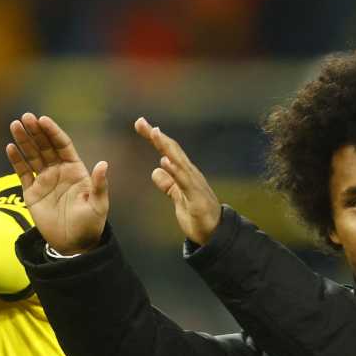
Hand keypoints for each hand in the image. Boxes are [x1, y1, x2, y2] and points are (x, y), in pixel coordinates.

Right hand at [7, 113, 108, 253]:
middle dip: (36, 132)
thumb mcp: (98, 205)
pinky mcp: (32, 193)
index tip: (43, 120)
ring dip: (23, 141)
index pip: (62, 145)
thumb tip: (103, 164)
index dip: (53, 132)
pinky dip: (16, 161)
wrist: (73, 245)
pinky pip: (23, 173)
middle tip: (26, 117)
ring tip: (15, 126)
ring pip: (32, 156)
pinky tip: (10, 147)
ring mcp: (44, 181)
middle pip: (45, 146)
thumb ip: (99, 185)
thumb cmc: (90, 224)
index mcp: (76, 170)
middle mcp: (59, 171)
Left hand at [134, 117, 221, 244]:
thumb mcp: (178, 197)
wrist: (215, 233)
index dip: (155, 138)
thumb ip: (168, 184)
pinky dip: (176, 171)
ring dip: (166, 147)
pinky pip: (184, 182)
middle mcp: (190, 174)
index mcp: (184, 174)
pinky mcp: (196, 198)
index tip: (141, 124)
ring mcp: (194, 185)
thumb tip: (156, 169)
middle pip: (172, 151)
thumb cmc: (198, 214)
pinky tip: (166, 162)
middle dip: (157, 136)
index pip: (168, 151)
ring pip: (179, 161)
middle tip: (141, 122)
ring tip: (155, 133)